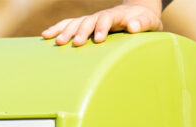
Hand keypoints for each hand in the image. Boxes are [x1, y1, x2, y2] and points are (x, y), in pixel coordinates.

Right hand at [42, 3, 162, 46]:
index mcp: (117, 15)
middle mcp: (101, 16)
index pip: (106, 18)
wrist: (138, 14)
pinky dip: (58, 29)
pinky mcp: (87, 25)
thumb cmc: (145, 22)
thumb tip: (132, 27)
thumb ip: (142, 23)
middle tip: (75, 43)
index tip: (99, 39)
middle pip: (88, 20)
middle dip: (81, 31)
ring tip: (56, 42)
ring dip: (65, 31)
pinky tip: (45, 36)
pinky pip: (70, 25)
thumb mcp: (150, 23)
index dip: (102, 27)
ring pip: (76, 22)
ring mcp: (93, 20)